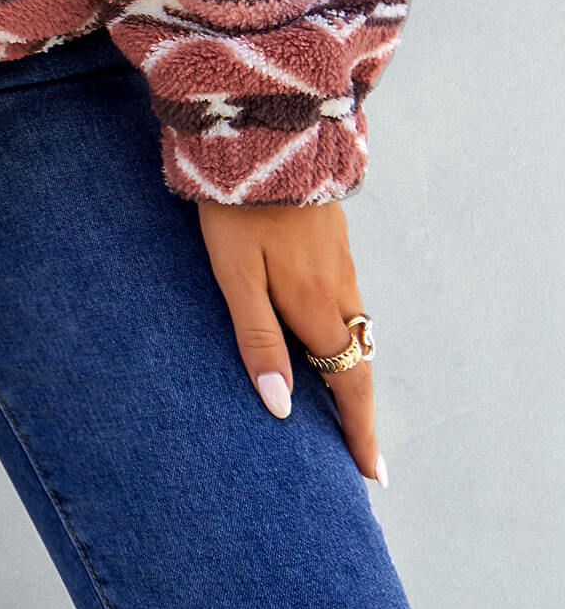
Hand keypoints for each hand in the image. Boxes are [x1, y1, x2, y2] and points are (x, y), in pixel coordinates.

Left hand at [196, 196, 386, 485]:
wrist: (261, 133)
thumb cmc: (237, 209)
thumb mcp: (237, 276)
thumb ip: (258, 338)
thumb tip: (281, 407)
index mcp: (316, 303)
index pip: (347, 382)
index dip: (358, 431)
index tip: (372, 475)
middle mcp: (338, 285)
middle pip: (357, 359)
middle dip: (360, 409)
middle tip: (361, 452)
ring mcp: (339, 257)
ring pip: (355, 326)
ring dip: (354, 367)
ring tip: (345, 402)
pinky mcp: (331, 233)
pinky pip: (348, 296)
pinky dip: (346, 329)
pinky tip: (330, 328)